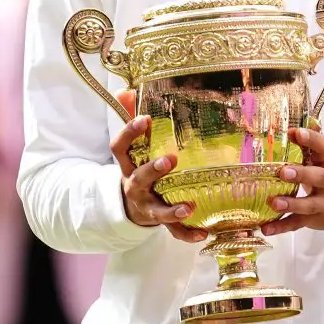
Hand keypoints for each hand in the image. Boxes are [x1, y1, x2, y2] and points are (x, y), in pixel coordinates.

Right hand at [110, 92, 205, 243]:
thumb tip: (126, 89)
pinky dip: (187, 233)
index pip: (120, 146)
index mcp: (128, 164)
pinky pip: (173, 230)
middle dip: (153, 170)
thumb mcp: (131, 146)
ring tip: (189, 207)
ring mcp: (147, 205)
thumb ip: (129, 116)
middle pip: (139, 178)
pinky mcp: (161, 221)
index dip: (130, 132)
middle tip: (170, 160)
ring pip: (156, 210)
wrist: (130, 207)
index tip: (146, 119)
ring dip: (171, 210)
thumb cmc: (137, 167)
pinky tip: (203, 234)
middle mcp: (134, 186)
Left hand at [260, 126, 323, 235]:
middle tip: (283, 172)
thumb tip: (298, 123)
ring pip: (309, 204)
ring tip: (273, 202)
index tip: (295, 132)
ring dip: (291, 203)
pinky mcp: (314, 220)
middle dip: (302, 174)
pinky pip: (298, 224)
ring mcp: (323, 202)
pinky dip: (281, 226)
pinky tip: (266, 228)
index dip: (312, 140)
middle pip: (319, 177)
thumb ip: (311, 143)